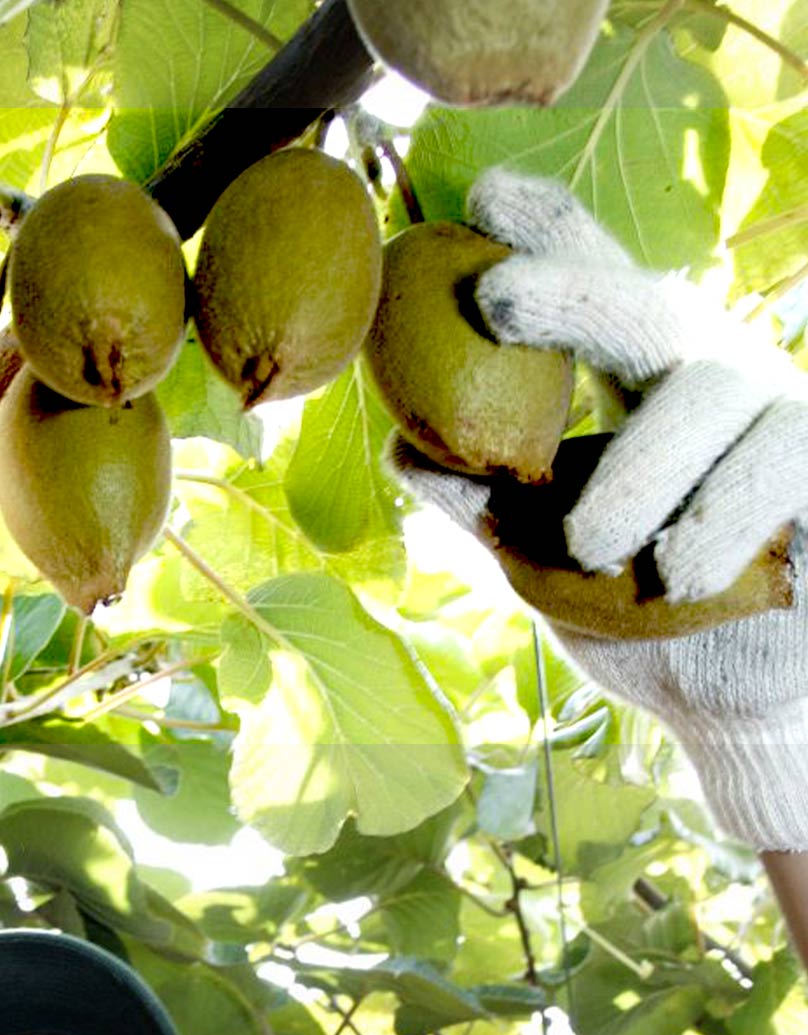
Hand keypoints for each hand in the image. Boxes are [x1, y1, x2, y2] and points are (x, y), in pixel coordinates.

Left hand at [391, 168, 807, 851]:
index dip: (552, 232)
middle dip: (573, 290)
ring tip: (591, 549)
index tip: (480, 199)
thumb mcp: (538, 564)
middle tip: (497, 299)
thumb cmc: (629, 617)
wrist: (723, 698)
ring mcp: (777, 415)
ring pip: (710, 392)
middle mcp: (711, 378)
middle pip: (649, 303)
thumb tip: (401, 447)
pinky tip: (675, 574)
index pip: (599, 285)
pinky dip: (718, 518)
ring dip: (640, 467)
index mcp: (641, 382)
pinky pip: (778, 465)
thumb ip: (485, 507)